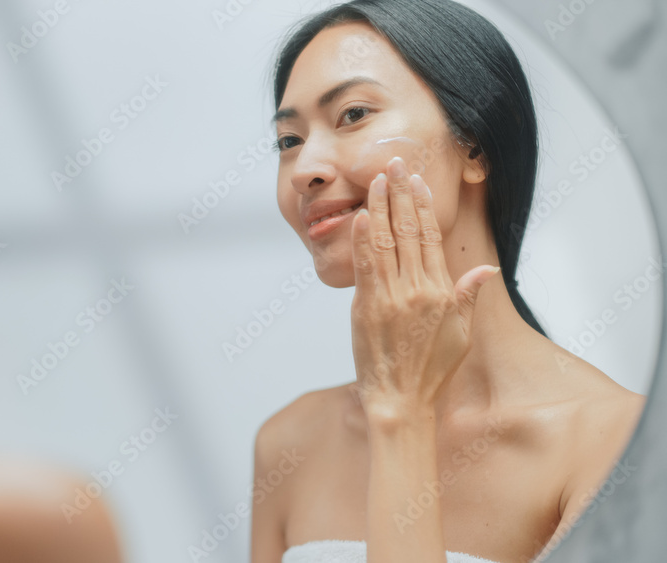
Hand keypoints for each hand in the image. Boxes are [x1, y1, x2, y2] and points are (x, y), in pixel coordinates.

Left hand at [350, 157, 498, 420]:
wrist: (401, 400)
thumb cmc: (431, 371)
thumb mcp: (460, 334)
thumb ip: (468, 297)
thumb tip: (486, 270)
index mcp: (441, 292)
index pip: (431, 238)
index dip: (424, 206)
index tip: (417, 181)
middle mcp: (417, 289)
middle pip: (409, 231)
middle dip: (400, 194)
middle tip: (394, 164)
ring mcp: (391, 297)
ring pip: (386, 242)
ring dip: (380, 207)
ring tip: (375, 180)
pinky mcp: (367, 308)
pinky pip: (365, 267)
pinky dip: (363, 239)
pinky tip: (362, 216)